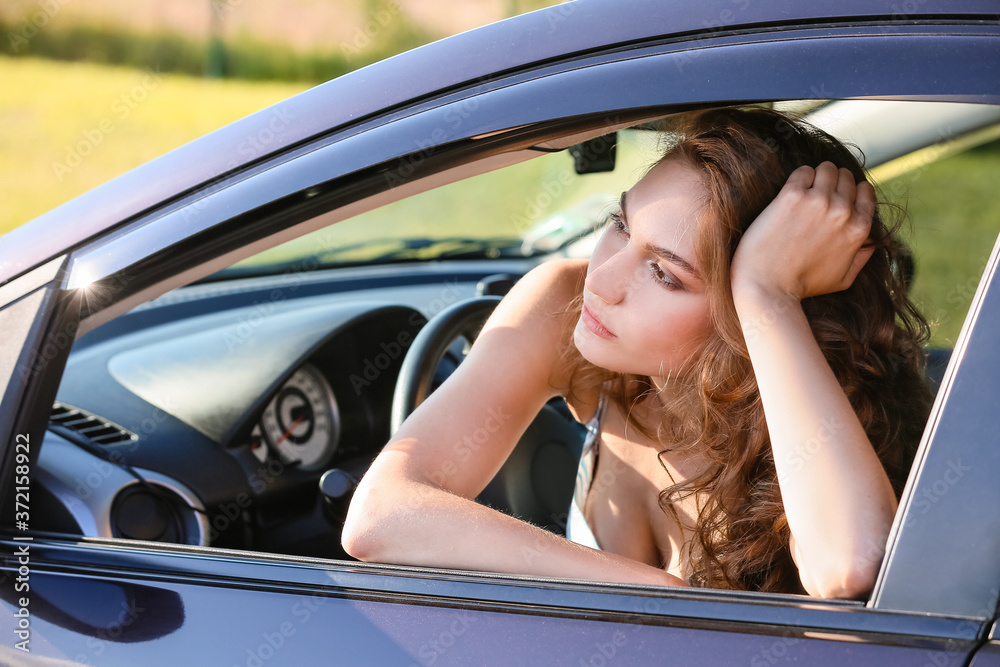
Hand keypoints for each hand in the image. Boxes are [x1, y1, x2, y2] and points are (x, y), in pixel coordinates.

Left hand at [730, 161, 875, 302]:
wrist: (767, 287)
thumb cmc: (801, 286)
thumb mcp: (843, 279)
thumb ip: (861, 258)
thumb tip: (870, 243)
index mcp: (859, 229)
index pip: (865, 191)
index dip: (851, 191)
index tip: (835, 197)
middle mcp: (843, 211)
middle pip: (846, 176)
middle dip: (833, 182)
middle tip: (815, 195)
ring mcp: (818, 201)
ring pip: (827, 168)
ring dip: (816, 176)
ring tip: (803, 191)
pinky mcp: (792, 196)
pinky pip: (803, 171)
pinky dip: (799, 177)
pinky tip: (790, 193)